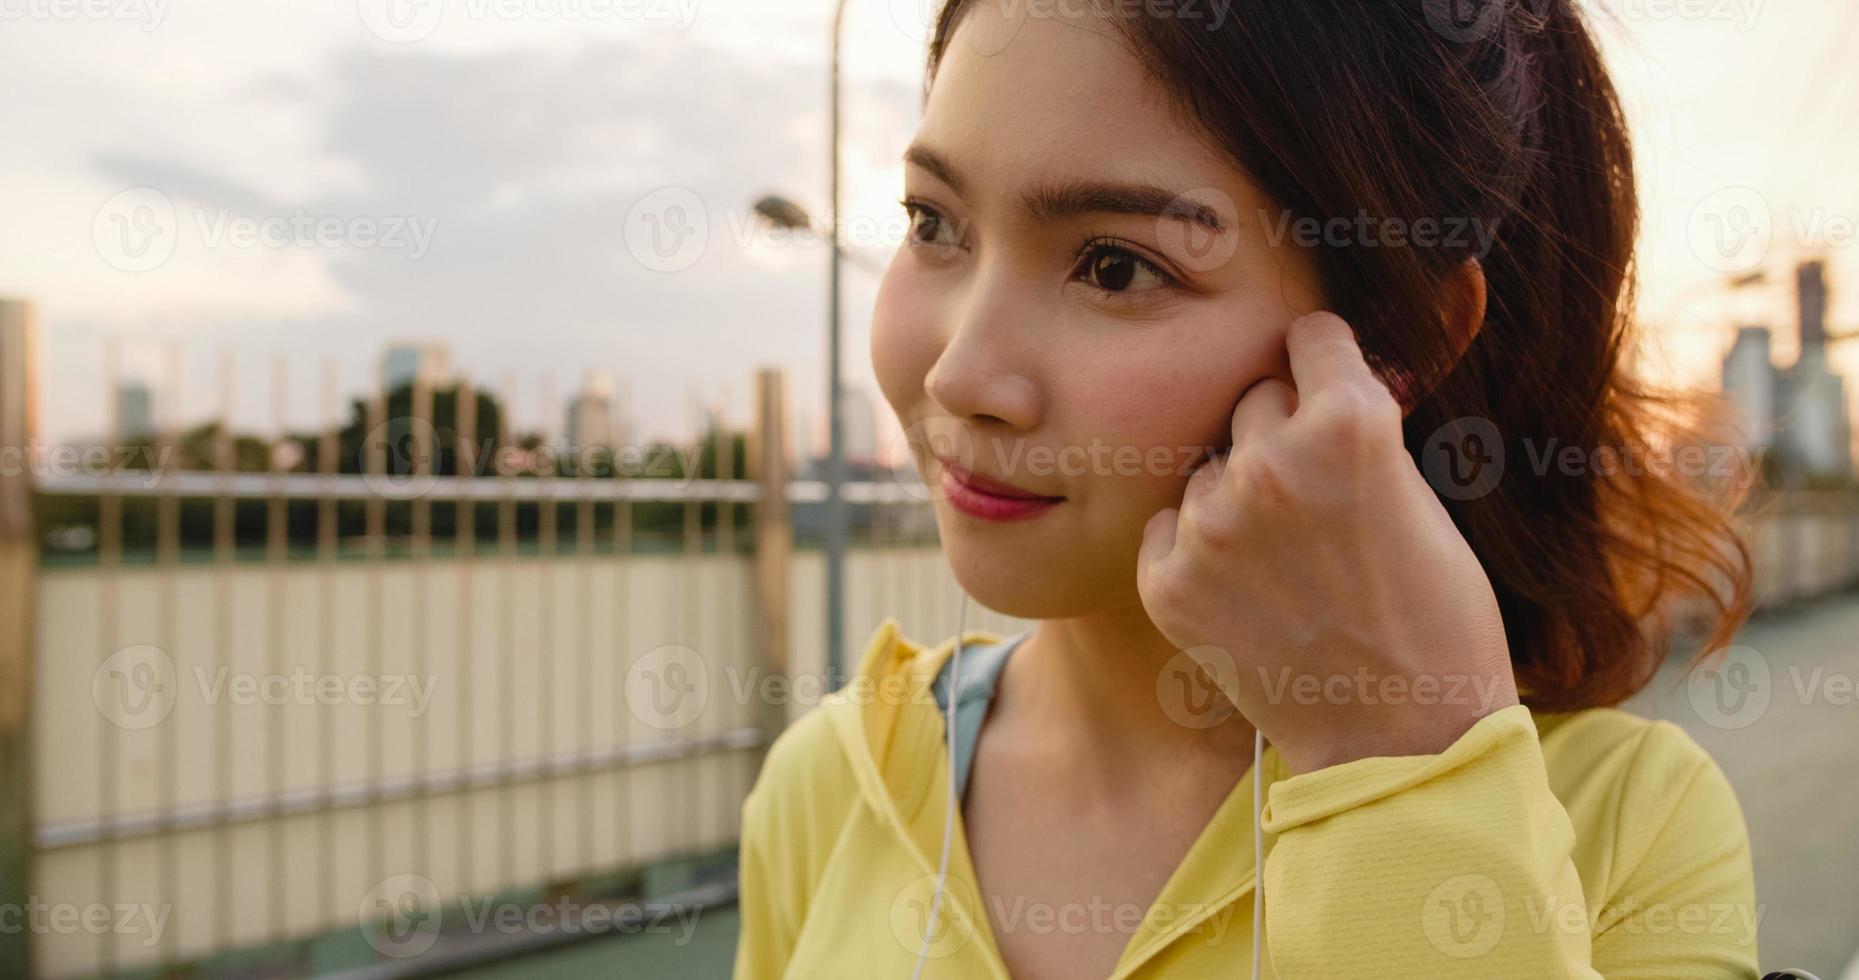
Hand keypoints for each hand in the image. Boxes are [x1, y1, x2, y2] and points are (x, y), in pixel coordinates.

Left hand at [1136, 311, 1517, 774]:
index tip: (1329, 386)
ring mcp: (1210, 524)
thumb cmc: (1434, 615)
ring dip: (1236, 495)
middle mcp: (1268, 461)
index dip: (1326, 366)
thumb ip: (1360, 421)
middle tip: (1317, 501)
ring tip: (1288, 561)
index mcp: (1347, 424)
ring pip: (1209, 467)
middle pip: (1254, 400)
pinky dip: (1197, 550)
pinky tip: (1248, 591)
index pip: (1309, 336)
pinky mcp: (1167, 580)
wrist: (1400, 739)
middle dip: (1281, 433)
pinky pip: (1170, 526)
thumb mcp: (1420, 492)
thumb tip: (1322, 355)